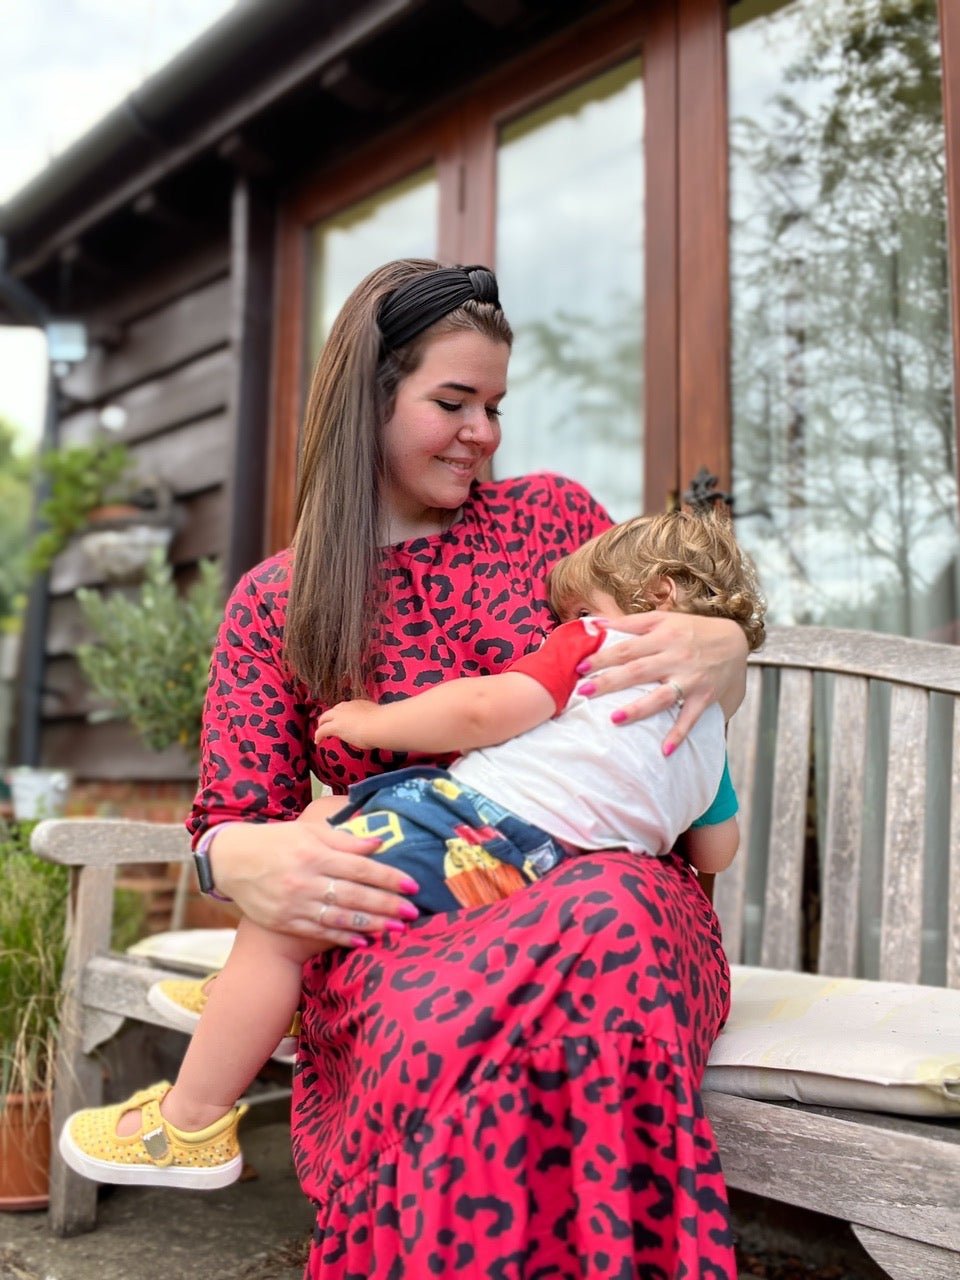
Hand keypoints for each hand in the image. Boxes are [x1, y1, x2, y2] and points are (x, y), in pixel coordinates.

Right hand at [208, 818, 418, 943]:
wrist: (231, 861)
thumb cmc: (276, 841)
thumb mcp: (308, 831)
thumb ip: (344, 839)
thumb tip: (378, 843)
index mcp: (314, 852)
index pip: (359, 867)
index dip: (387, 877)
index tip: (412, 885)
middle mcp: (305, 879)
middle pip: (354, 894)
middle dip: (386, 904)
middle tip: (413, 912)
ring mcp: (294, 902)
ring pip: (340, 916)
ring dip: (371, 924)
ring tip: (396, 929)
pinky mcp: (284, 920)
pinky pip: (319, 931)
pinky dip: (343, 937)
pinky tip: (364, 941)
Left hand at [315, 699, 383, 748]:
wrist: (379, 725)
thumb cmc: (383, 724)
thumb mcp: (378, 719)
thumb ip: (373, 721)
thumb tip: (375, 727)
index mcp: (358, 704)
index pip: (346, 707)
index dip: (342, 714)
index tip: (344, 719)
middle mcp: (347, 707)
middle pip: (333, 711)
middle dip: (329, 717)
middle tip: (327, 724)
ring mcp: (340, 716)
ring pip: (325, 717)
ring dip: (322, 724)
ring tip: (320, 732)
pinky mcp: (335, 726)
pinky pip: (322, 730)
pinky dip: (318, 735)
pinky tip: (317, 741)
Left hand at [575, 612, 747, 749]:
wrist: (735, 642)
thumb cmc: (692, 630)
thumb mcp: (663, 619)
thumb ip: (630, 623)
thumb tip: (596, 623)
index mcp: (663, 636)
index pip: (627, 648)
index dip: (603, 658)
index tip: (579, 667)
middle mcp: (676, 657)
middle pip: (638, 671)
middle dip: (610, 682)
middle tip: (584, 692)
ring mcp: (691, 679)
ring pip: (662, 696)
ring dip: (639, 709)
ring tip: (615, 719)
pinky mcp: (704, 697)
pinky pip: (690, 718)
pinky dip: (679, 734)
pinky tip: (665, 751)